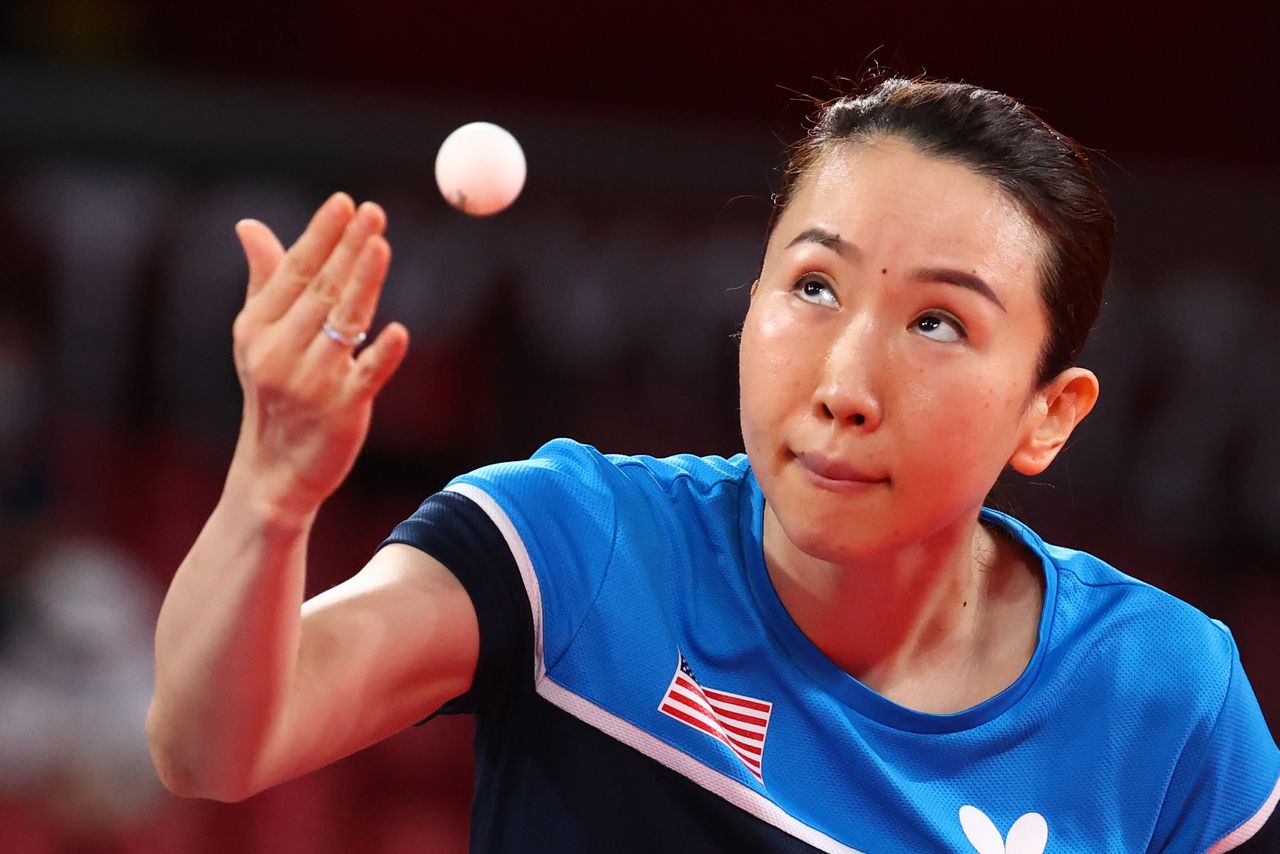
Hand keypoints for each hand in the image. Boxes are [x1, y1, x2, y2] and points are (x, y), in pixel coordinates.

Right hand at [226, 193, 409, 520]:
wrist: (275, 468)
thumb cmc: (273, 390)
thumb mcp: (258, 336)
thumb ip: (265, 279)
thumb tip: (248, 225)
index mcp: (258, 328)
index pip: (295, 272)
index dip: (321, 236)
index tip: (344, 202)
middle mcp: (280, 352)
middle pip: (322, 291)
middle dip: (347, 249)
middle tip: (373, 212)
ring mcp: (311, 382)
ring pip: (344, 324)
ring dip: (363, 284)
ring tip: (381, 247)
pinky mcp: (342, 411)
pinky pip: (366, 376)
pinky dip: (382, 354)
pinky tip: (398, 332)